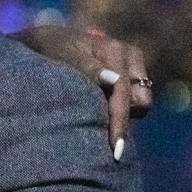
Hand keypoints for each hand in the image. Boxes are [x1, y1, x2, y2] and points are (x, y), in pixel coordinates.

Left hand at [14, 26, 150, 156]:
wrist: (50, 42)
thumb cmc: (53, 49)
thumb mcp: (63, 56)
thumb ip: (88, 68)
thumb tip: (114, 80)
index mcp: (115, 50)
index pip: (122, 91)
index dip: (119, 121)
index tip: (115, 150)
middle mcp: (130, 57)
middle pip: (141, 101)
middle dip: (122, 117)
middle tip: (97, 128)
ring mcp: (134, 67)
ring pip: (141, 104)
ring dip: (122, 113)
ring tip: (95, 112)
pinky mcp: (132, 77)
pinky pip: (135, 103)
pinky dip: (120, 110)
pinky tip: (101, 109)